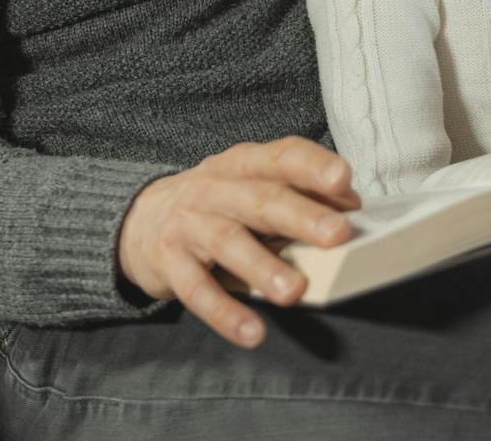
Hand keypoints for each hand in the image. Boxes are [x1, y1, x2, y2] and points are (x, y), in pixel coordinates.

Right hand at [117, 137, 361, 348]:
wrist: (140, 220)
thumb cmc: (216, 204)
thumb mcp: (251, 186)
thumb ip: (298, 193)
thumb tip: (350, 205)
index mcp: (243, 164)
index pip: (280, 157)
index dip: (311, 166)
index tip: (343, 178)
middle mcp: (215, 188)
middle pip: (260, 199)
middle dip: (300, 216)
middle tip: (337, 234)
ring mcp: (189, 223)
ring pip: (229, 242)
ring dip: (262, 266)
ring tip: (294, 291)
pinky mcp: (169, 262)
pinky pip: (197, 289)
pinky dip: (225, 312)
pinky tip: (253, 332)